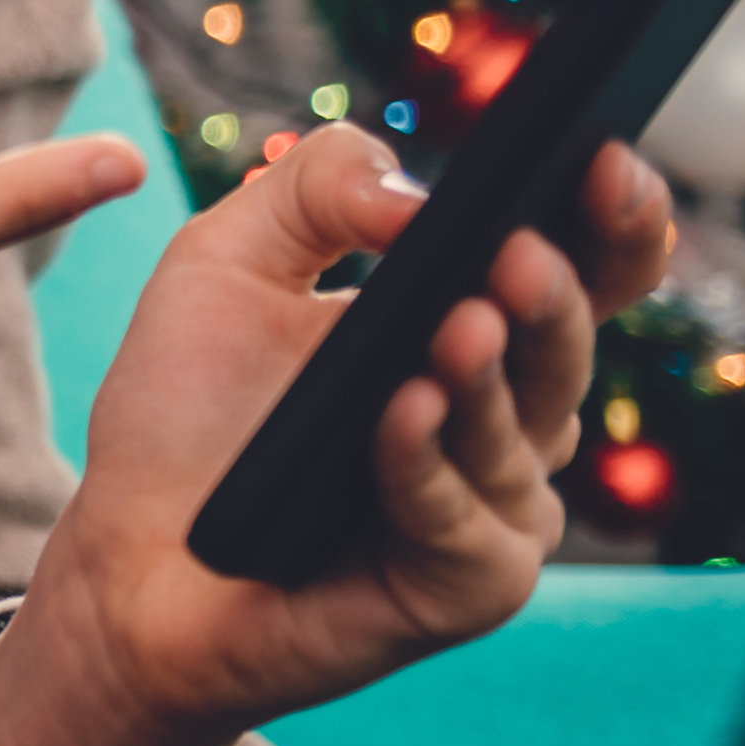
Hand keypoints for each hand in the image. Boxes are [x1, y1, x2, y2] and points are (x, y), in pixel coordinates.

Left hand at [0, 128, 670, 745]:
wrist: (126, 552)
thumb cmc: (190, 409)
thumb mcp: (228, 261)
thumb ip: (315, 189)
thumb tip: (414, 197)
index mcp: (477, 327)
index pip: (591, 267)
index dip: (618, 217)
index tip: (603, 160)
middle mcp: (509, 416)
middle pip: (569, 344)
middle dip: (550, 293)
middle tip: (516, 251)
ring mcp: (496, 505)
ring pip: (525, 431)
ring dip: (488, 377)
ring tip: (454, 325)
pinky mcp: (466, 586)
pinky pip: (463, 522)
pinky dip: (424, 464)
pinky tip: (398, 414)